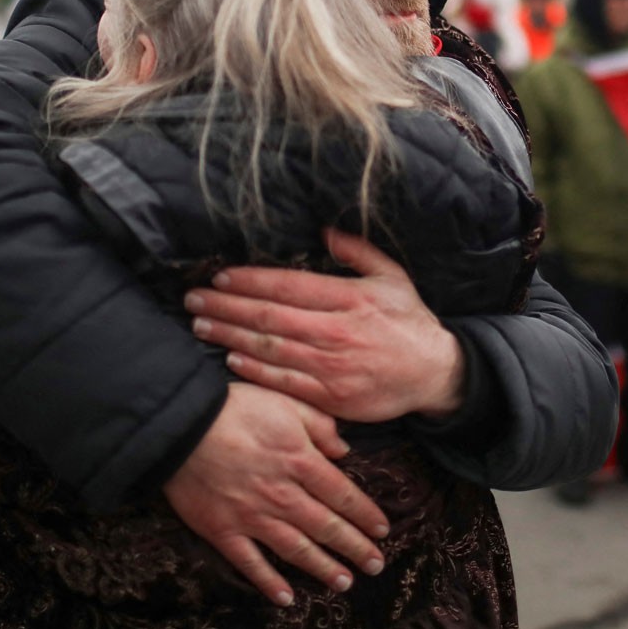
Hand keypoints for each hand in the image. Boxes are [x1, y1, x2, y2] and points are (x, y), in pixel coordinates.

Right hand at [162, 383, 386, 606]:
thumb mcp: (286, 400)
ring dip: (324, 569)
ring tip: (345, 583)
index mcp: (300, 462)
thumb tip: (344, 450)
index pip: (344, 495)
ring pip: (297, 550)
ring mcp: (253, 517)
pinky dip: (269, 584)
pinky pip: (251, 564)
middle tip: (376, 565)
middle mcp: (283, 495)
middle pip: (328, 528)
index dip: (366, 515)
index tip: (383, 530)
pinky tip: (286, 598)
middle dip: (355, 548)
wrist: (180, 425)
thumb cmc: (235, 407)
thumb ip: (319, 424)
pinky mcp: (223, 531)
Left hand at [186, 229, 465, 422]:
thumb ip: (357, 252)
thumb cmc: (409, 322)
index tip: (220, 275)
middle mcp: (336, 331)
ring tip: (200, 324)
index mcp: (349, 298)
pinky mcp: (331, 397)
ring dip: (229, 335)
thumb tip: (324, 230)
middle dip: (226, 305)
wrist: (434, 374)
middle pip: (269, 316)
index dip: (249, 280)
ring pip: (270, 348)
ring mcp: (332, 367)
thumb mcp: (392, 276)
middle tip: (193, 298)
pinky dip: (254, 370)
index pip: (288, 285)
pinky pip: (284, 382)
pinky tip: (230, 358)